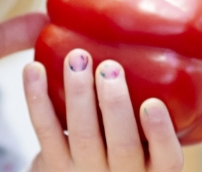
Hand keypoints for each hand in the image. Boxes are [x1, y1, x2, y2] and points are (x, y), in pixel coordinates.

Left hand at [24, 49, 183, 171]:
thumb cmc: (117, 151)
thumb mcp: (143, 143)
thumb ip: (149, 112)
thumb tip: (158, 43)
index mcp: (152, 169)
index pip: (167, 159)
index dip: (161, 133)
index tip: (153, 103)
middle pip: (122, 145)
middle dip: (115, 104)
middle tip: (110, 67)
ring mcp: (84, 171)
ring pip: (82, 133)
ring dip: (79, 93)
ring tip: (77, 58)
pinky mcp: (51, 164)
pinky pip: (45, 129)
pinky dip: (37, 96)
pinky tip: (34, 69)